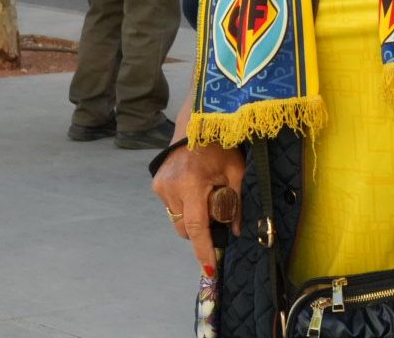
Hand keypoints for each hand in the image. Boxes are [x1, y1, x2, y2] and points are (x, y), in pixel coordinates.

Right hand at [153, 139, 245, 274]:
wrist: (196, 123)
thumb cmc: (220, 145)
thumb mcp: (236, 170)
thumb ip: (237, 202)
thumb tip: (236, 231)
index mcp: (191, 183)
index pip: (196, 227)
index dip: (203, 249)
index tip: (209, 268)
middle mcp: (171, 187)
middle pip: (185, 228)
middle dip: (201, 229)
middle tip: (216, 211)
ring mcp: (160, 186)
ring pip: (177, 219)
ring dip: (192, 216)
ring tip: (205, 194)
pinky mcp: (156, 184)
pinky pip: (172, 207)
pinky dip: (184, 206)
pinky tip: (194, 188)